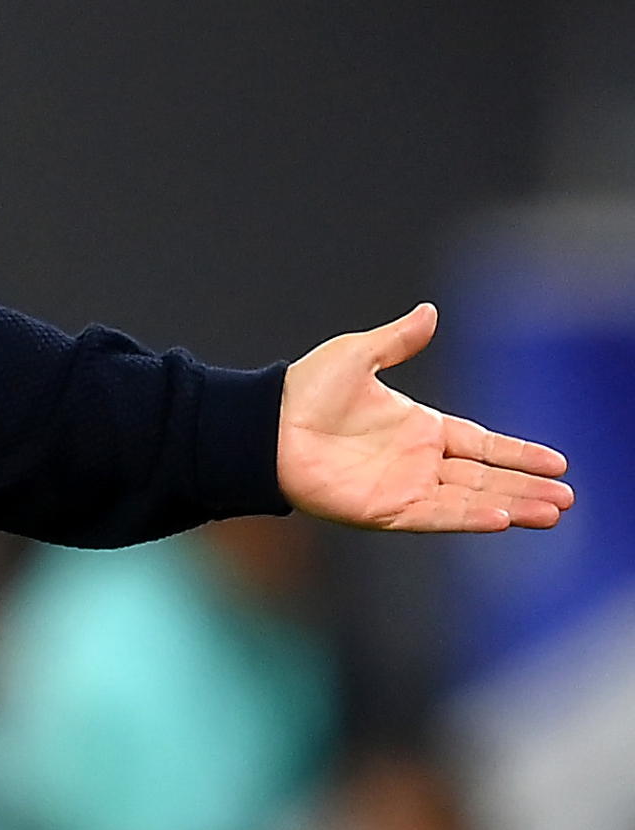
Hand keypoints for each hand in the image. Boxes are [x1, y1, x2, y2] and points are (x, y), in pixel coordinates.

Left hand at [279, 304, 570, 531]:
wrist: (262, 428)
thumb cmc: (302, 391)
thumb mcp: (357, 356)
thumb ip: (398, 340)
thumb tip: (429, 312)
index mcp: (418, 428)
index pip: (482, 443)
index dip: (518, 453)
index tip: (558, 462)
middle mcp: (417, 462)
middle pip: (485, 478)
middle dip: (526, 487)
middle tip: (568, 498)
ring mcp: (402, 488)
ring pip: (469, 500)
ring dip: (511, 506)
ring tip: (553, 511)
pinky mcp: (383, 510)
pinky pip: (435, 516)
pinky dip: (468, 518)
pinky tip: (502, 517)